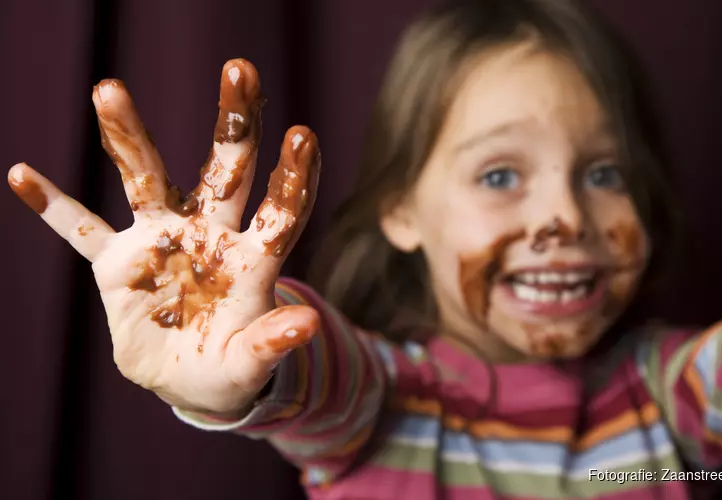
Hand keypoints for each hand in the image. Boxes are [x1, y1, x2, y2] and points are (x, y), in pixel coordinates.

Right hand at [7, 59, 321, 417]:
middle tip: (240, 68)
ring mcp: (161, 241)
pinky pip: (80, 230)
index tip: (303, 134)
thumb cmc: (230, 367)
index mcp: (251, 261)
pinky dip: (54, 208)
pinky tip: (23, 175)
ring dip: (129, 137)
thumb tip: (310, 324)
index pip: (280, 211)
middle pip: (225, 170)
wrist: (190, 377)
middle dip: (234, 123)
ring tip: (108, 90)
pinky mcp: (116, 263)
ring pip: (147, 179)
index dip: (293, 176)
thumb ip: (272, 341)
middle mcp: (210, 234)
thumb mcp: (250, 362)